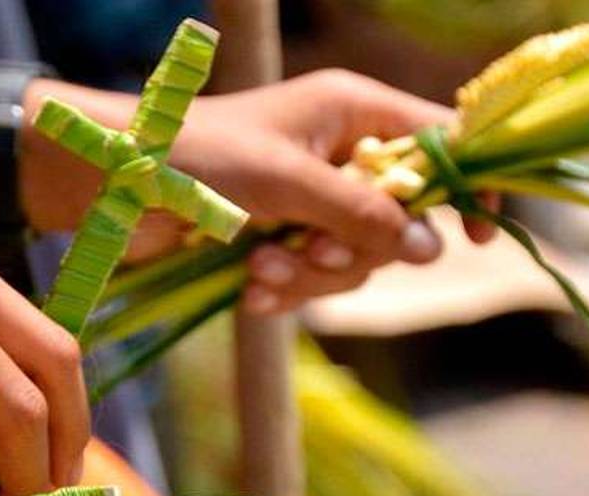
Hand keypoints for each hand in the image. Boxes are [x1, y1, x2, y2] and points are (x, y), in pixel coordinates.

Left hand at [21, 70, 497, 314]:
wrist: (112, 190)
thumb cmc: (195, 158)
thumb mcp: (288, 181)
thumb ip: (364, 213)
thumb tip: (433, 248)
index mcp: (353, 111)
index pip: (440, 140)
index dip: (466, 185)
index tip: (476, 236)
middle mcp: (342, 154)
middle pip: (402, 218)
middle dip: (358, 251)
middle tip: (312, 253)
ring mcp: (314, 201)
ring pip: (359, 259)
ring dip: (313, 277)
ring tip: (262, 272)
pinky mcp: (285, 240)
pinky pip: (318, 280)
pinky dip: (287, 290)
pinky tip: (251, 288)